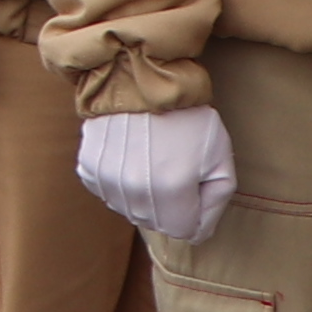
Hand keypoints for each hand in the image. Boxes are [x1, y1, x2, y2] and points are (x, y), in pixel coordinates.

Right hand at [76, 106, 239, 244]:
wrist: (138, 79)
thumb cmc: (185, 116)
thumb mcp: (221, 156)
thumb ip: (217, 199)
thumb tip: (198, 228)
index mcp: (172, 192)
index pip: (186, 232)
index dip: (197, 214)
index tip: (198, 189)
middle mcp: (135, 194)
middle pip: (157, 223)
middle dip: (171, 207)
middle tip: (177, 171)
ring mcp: (107, 182)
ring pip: (131, 211)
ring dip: (145, 197)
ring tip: (152, 163)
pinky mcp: (89, 169)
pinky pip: (108, 193)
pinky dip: (121, 184)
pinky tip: (130, 159)